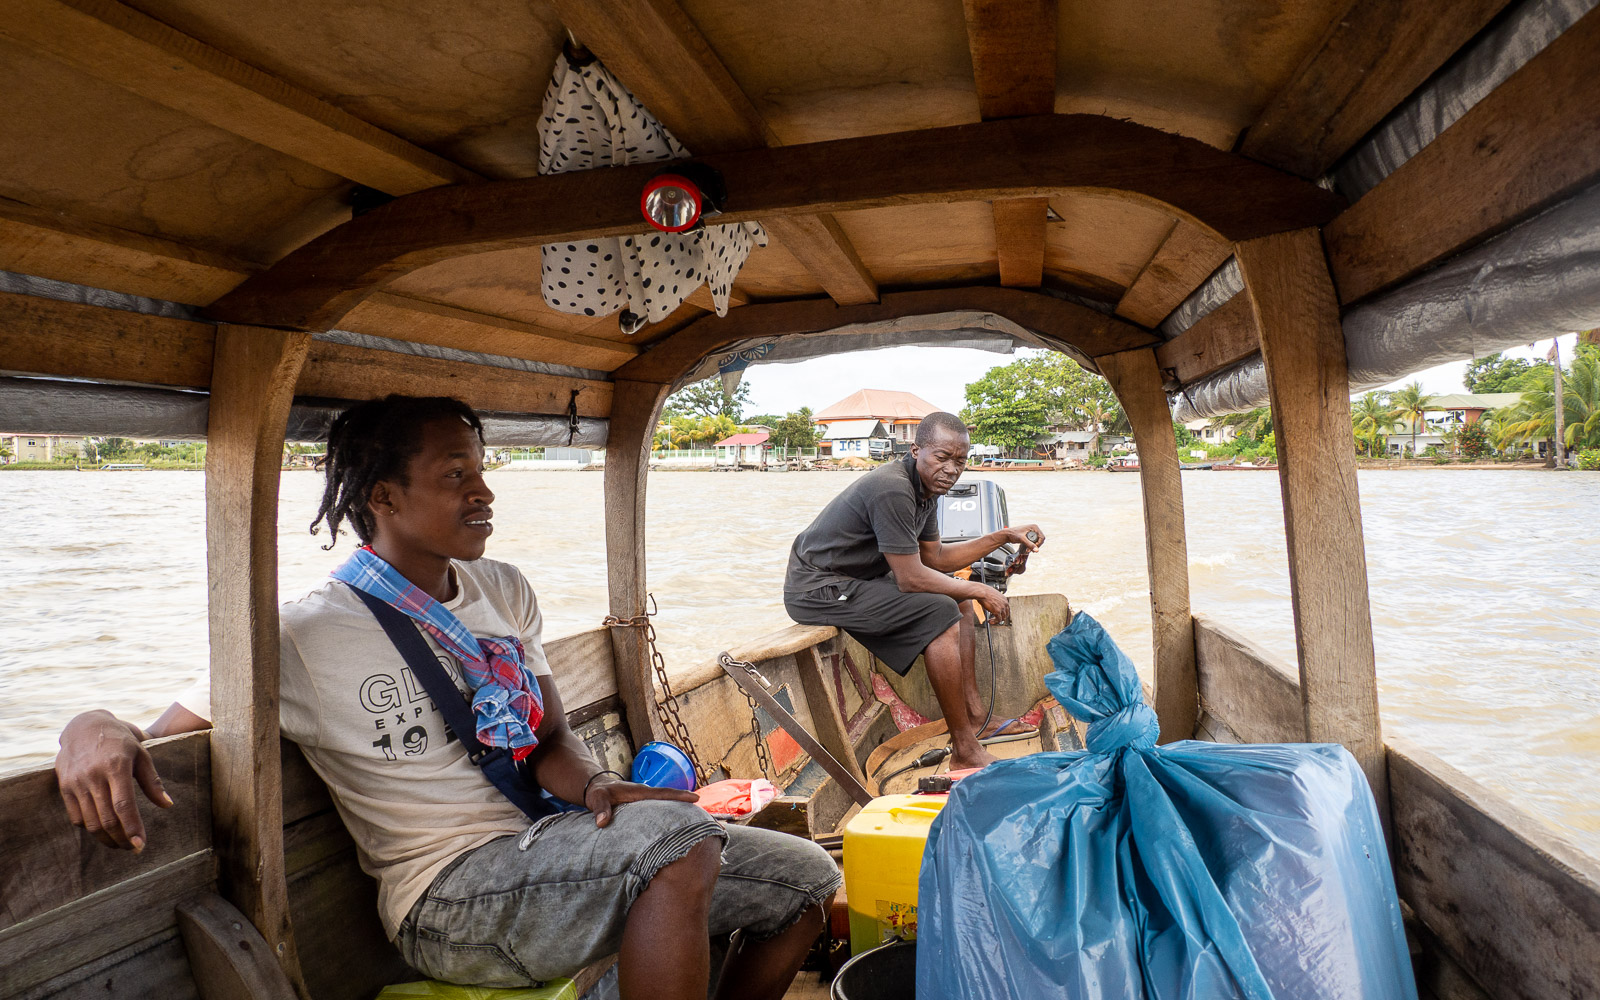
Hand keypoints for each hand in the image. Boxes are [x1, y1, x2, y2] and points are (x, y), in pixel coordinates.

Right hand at [56, 711, 172, 850]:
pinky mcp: (64, 787)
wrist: (85, 726)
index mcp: (116, 766)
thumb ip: (153, 781)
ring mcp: (76, 782)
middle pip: (107, 818)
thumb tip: (167, 805)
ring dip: (106, 838)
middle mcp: (93, 775)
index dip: (132, 827)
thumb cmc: (120, 741)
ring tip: (120, 844)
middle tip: (133, 848)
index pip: (123, 805)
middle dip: (121, 838)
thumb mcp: (141, 754)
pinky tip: (103, 830)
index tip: (141, 845)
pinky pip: (76, 816)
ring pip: (90, 822)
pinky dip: (90, 828)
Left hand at [585, 776, 698, 827]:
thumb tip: (602, 822)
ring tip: (697, 822)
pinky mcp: (644, 806)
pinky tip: (677, 826)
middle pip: (671, 798)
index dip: (679, 795)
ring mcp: (646, 800)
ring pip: (667, 804)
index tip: (695, 798)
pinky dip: (670, 814)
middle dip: (687, 802)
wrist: (596, 788)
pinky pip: (660, 808)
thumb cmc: (598, 793)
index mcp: (639, 791)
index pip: (663, 793)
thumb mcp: (597, 799)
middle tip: (705, 813)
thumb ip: (600, 810)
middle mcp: (646, 794)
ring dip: (680, 809)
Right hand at [975, 587, 1010, 623]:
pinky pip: (998, 620)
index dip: (1003, 613)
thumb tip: (992, 604)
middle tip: (995, 619)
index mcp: (1004, 599)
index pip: (1007, 609)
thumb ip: (995, 600)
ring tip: (991, 620)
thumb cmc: (984, 592)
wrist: (981, 592)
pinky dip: (994, 622)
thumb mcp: (993, 595)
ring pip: (1002, 618)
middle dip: (1000, 618)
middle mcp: (1005, 604)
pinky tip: (989, 621)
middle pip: (1006, 614)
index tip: (999, 615)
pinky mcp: (997, 611)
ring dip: (996, 621)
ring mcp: (1002, 608)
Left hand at [1007, 524, 1044, 551]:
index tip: (1034, 548)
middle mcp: (1034, 529)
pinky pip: (1034, 541)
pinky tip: (1028, 549)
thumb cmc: (1012, 534)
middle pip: (1040, 539)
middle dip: (1036, 545)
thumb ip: (1029, 544)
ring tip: (1028, 550)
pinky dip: (1032, 546)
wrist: (1007, 535)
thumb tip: (1037, 550)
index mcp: (1034, 527)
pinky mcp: (1029, 535)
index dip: (1039, 544)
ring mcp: (1032, 532)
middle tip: (1030, 550)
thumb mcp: (1022, 539)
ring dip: (1034, 546)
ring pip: (1037, 541)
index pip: (1041, 537)